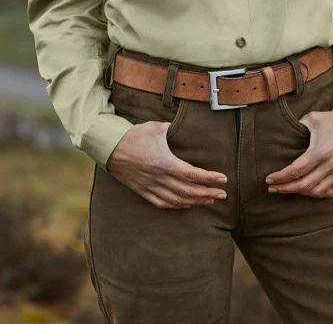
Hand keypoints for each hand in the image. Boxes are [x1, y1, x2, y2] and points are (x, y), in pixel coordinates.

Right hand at [105, 121, 227, 208]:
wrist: (109, 148)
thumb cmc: (133, 136)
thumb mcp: (155, 128)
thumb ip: (172, 129)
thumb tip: (185, 126)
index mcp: (165, 163)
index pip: (193, 175)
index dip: (209, 179)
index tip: (223, 179)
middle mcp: (160, 178)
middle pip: (189, 191)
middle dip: (208, 193)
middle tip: (222, 193)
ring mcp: (151, 187)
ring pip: (178, 200)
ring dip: (196, 202)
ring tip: (210, 200)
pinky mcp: (143, 191)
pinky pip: (163, 204)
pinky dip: (178, 206)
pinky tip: (187, 205)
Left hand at [265, 111, 332, 197]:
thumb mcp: (313, 119)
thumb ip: (297, 127)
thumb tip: (284, 134)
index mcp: (319, 152)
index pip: (295, 171)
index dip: (280, 177)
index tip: (268, 179)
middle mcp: (329, 166)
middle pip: (303, 185)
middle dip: (285, 188)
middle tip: (272, 188)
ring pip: (316, 192)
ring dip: (300, 193)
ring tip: (288, 188)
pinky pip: (330, 192)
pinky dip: (316, 195)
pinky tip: (307, 192)